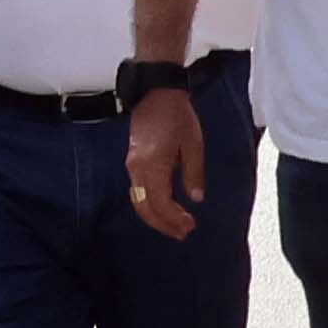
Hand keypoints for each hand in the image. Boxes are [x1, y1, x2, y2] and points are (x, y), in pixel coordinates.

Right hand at [120, 79, 200, 237]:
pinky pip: (137, 191)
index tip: (190, 226)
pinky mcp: (133, 161)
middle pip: (144, 207)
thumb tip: (196, 198)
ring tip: (175, 225)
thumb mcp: (193, 145)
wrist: (156, 94)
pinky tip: (164, 207)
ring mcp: (132, 165)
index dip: (174, 219)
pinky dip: (149, 204)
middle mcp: (138, 168)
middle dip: (162, 224)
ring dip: (155, 217)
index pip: (160, 202)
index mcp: (153, 164)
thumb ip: (194, 173)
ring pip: (138, 201)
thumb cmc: (177, 117)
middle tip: (182, 233)